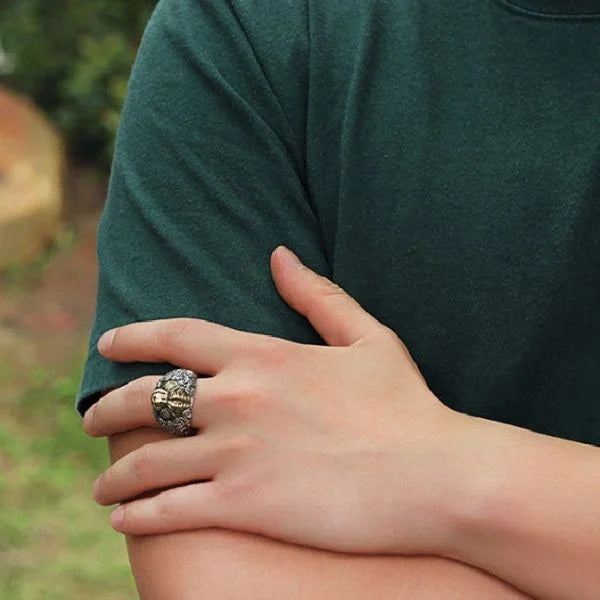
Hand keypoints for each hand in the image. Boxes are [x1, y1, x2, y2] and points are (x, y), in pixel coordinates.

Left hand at [84, 246, 467, 554]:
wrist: (435, 474)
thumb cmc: (405, 405)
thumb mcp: (365, 337)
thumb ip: (317, 295)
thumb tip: (280, 255)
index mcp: (264, 357)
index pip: (177, 336)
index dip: (134, 336)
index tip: (107, 342)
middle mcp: (239, 400)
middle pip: (146, 399)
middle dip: (106, 409)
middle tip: (89, 420)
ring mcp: (238, 455)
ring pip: (148, 461)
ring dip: (115, 474)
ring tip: (102, 485)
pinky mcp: (246, 506)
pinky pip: (169, 511)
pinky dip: (137, 516)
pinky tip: (123, 519)